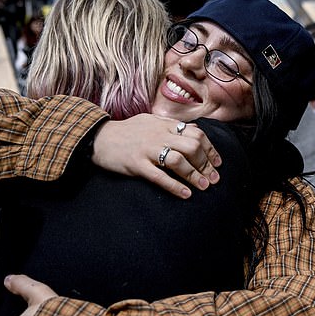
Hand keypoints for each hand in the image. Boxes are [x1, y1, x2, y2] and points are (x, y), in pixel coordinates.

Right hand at [91, 114, 221, 198]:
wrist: (98, 137)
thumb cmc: (125, 131)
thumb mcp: (149, 121)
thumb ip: (169, 125)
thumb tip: (192, 130)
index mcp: (163, 124)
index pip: (196, 132)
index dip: (210, 148)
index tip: (217, 163)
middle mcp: (158, 135)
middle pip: (191, 146)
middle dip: (206, 163)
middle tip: (214, 178)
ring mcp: (147, 149)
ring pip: (178, 160)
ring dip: (194, 175)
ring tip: (204, 186)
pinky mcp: (136, 164)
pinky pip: (159, 176)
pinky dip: (175, 186)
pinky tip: (186, 194)